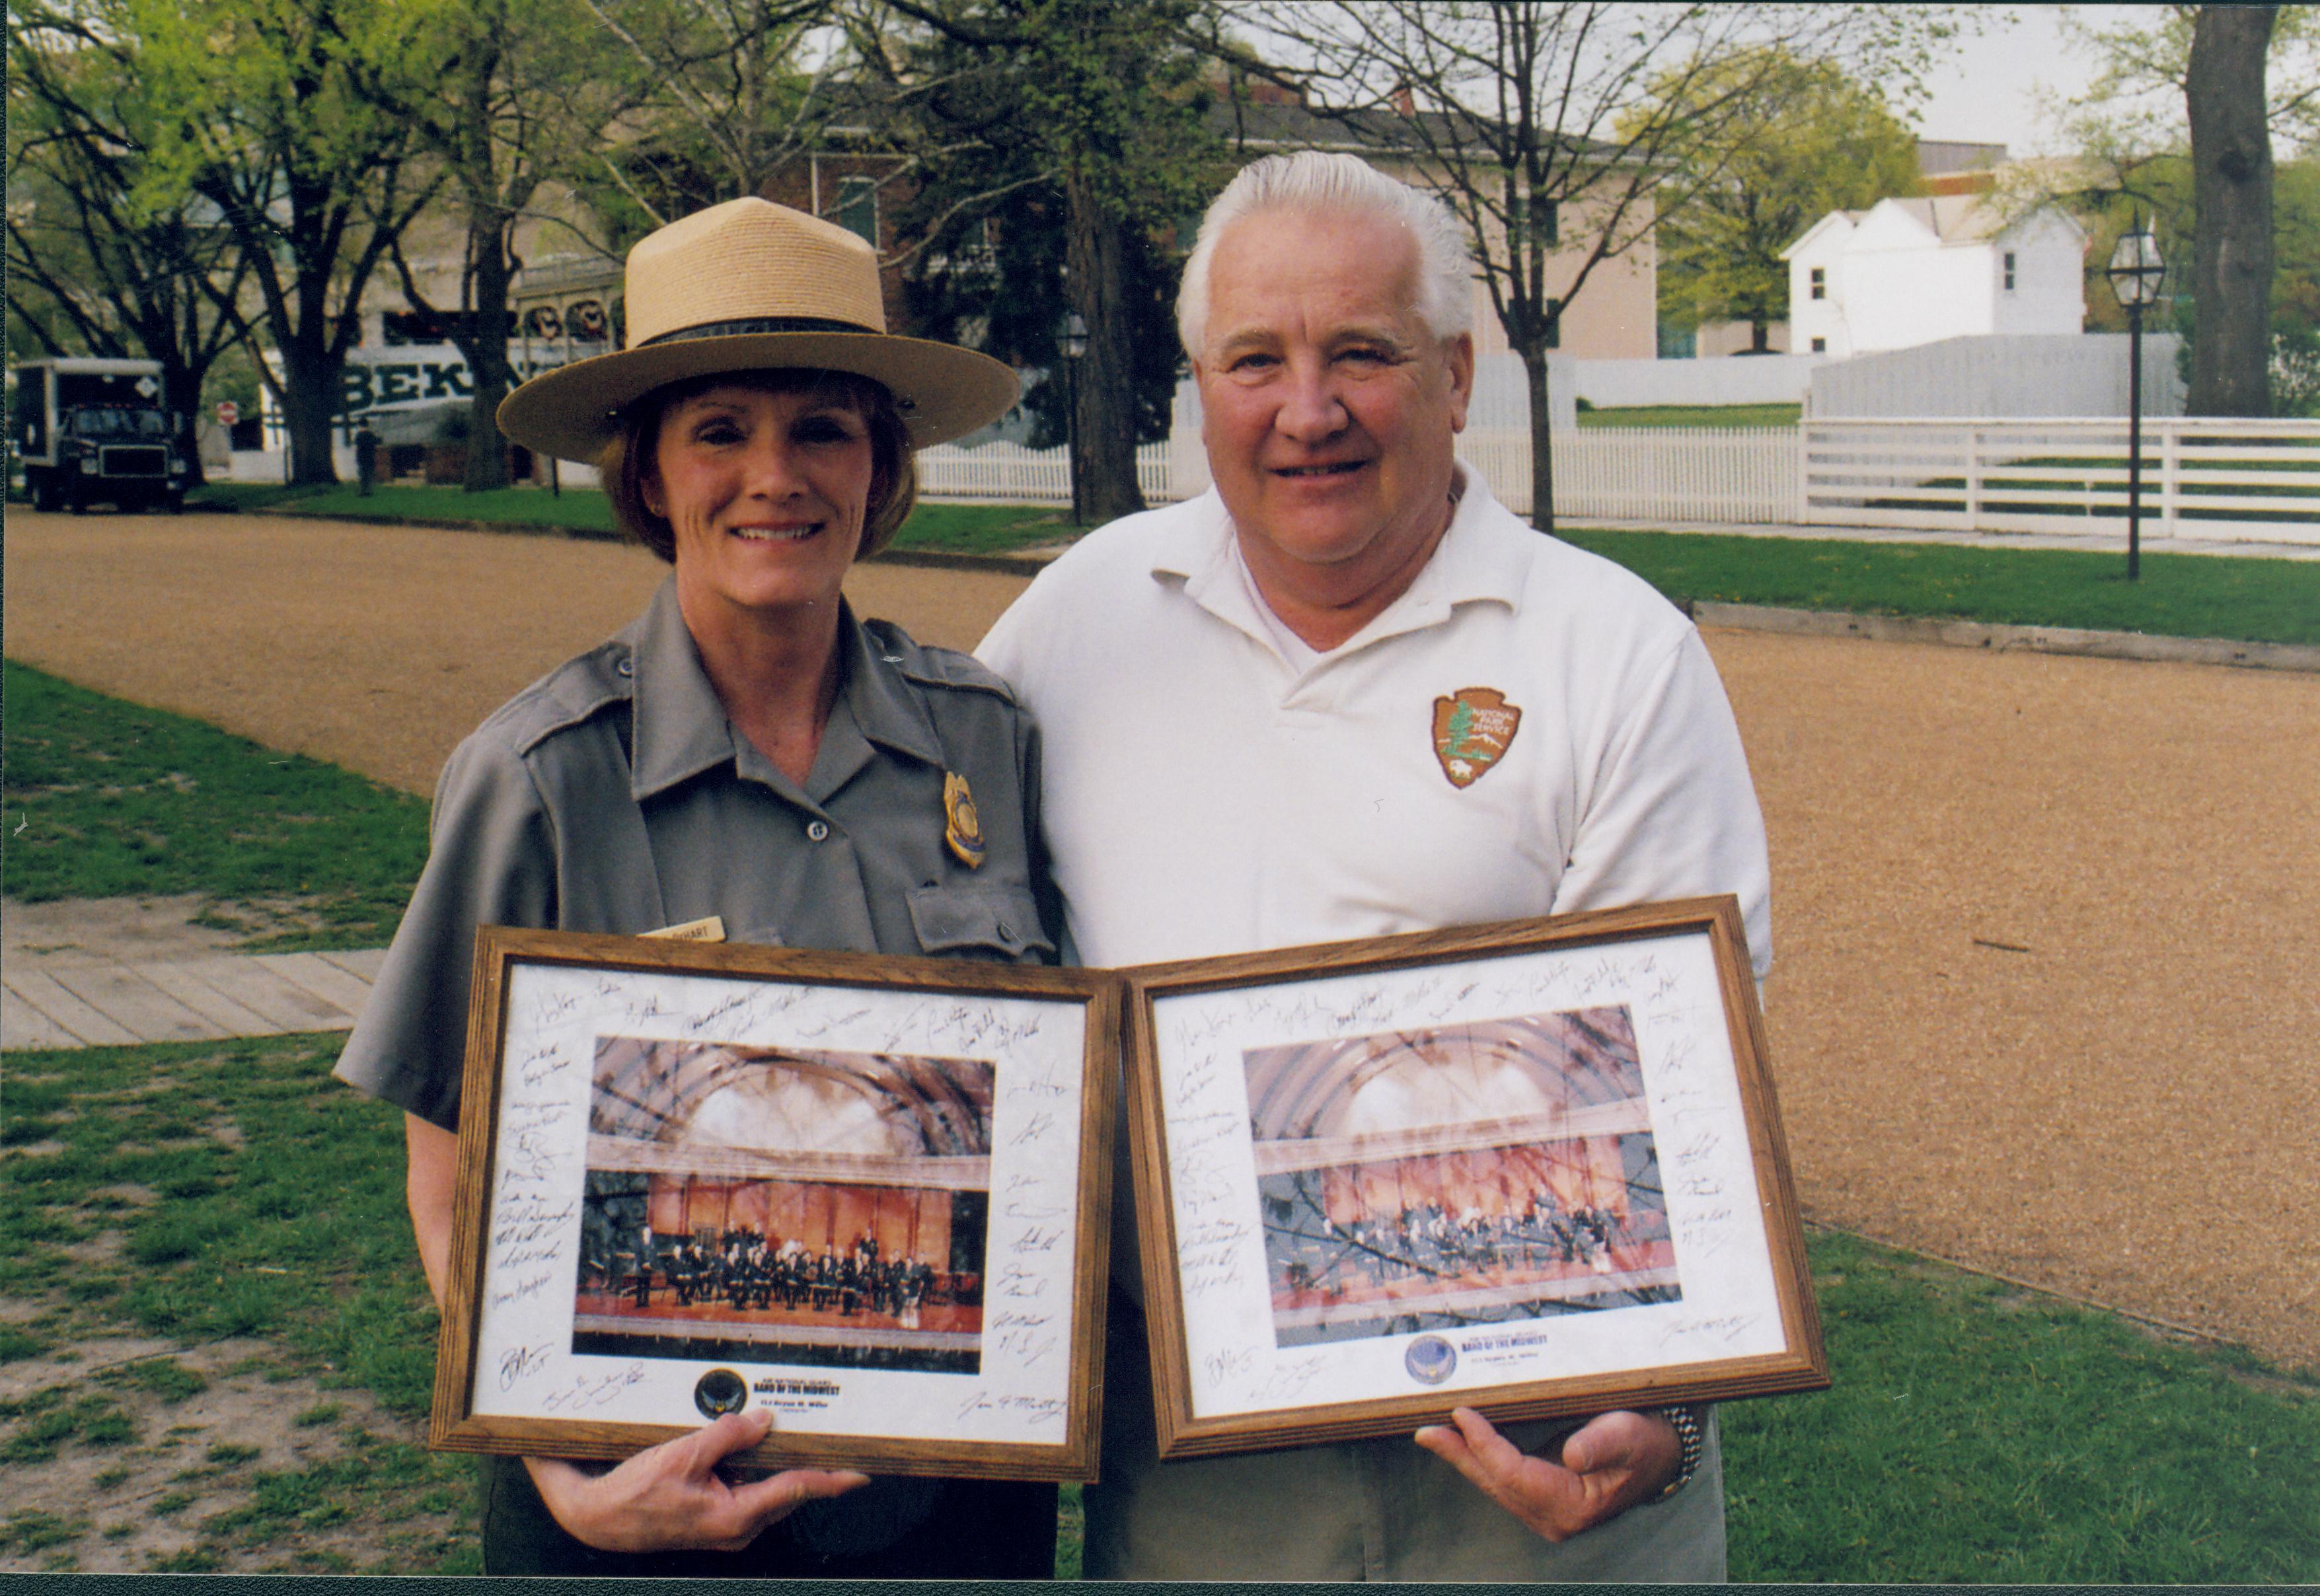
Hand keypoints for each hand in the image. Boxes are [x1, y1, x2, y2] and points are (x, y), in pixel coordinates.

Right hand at [524, 1408, 868, 1552]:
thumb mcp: (683, 1454)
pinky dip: (752, 1470)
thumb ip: (728, 1436)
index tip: (861, 1473)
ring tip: (774, 1434)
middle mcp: (737, 1528)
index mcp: (735, 1517)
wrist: (599, 1518)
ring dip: (774, 1464)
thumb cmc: (636, 1493)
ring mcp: (727, 1526)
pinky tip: (741, 1449)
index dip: (831, 1480)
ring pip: (766, 1489)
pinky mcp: (715, 1519)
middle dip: (806, 1463)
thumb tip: (764, 1421)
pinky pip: (747, 1491)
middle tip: (827, 1436)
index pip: (795, 1490)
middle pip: (786, 1489)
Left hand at [1413, 1406, 1679, 1542]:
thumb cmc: (1643, 1442)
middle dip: (1459, 1456)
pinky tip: (1459, 1442)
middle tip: (1426, 1431)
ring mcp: (1545, 1510)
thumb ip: (1602, 1445)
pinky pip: (1501, 1479)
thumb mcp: (1628, 1436)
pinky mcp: (1540, 1496)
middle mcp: (1554, 1516)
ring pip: (1493, 1483)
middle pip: (1495, 1483)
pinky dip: (1478, 1459)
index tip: (1463, 1414)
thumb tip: (1573, 1455)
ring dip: (1462, 1458)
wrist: (1657, 1454)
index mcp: (1573, 1506)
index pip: (1514, 1476)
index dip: (1485, 1445)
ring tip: (1431, 1434)